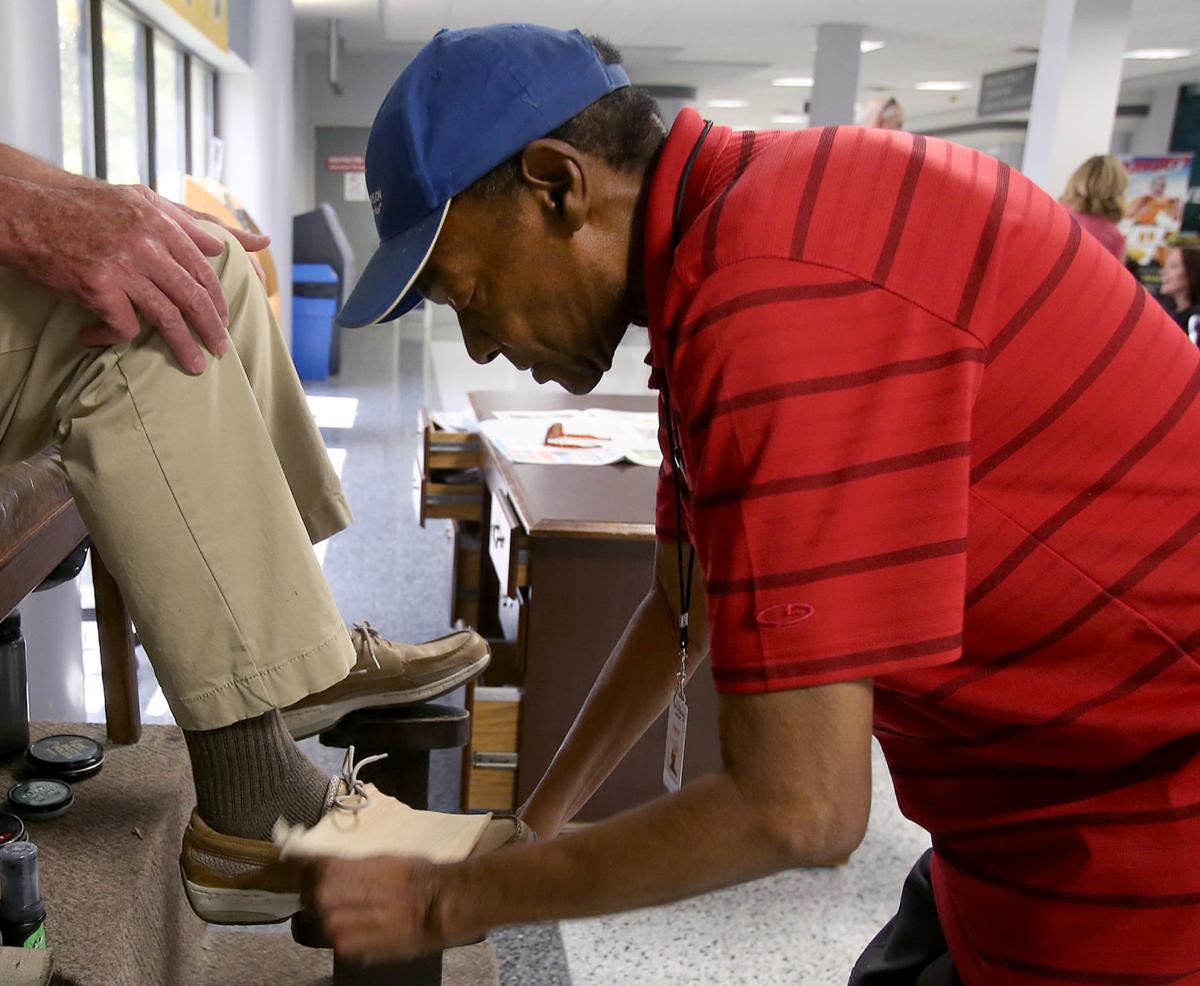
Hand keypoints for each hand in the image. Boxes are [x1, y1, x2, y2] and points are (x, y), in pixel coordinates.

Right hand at [11, 181, 268, 373]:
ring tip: (195, 365)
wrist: (28, 216)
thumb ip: (180, 219)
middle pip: (192, 296)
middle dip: (212, 327)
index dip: (218, 298)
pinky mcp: (99, 288)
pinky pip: (124, 326)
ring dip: (184, 346)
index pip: (202, 269)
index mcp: (159, 223)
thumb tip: (219, 246)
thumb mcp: (137, 198)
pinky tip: (100, 336)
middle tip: (222, 349)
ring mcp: (123, 267)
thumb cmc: (85, 209)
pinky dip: (115, 337)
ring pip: (168, 317)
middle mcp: (146, 245)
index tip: (225, 318)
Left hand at [304, 856, 455, 963]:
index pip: (303, 866)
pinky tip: (364, 925)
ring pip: (318, 919)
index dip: (308, 867)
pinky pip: (333, 939)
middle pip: (306, 894)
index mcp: (332, 869)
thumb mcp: (375, 857)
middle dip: (318, 892)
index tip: (310, 867)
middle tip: (339, 891)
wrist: (434, 905)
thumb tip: (327, 864)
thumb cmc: (412, 875)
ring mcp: (334, 926)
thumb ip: (345, 864)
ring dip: (330, 914)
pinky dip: (344, 933)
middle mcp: (326, 897)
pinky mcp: (345, 948)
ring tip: (355, 910)